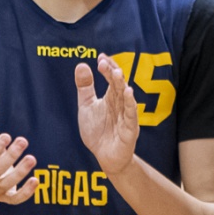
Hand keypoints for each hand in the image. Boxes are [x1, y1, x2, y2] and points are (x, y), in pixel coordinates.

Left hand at [74, 56, 140, 178]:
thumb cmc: (98, 131)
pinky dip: (131, 104)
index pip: (112, 78)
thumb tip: (81, 64)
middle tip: (104, 63)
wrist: (104, 156)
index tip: (100, 58)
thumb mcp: (87, 106)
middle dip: (113, 73)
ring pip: (126, 97)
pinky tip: (129, 93)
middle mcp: (121, 104)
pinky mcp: (130, 129)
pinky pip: (131, 115)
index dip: (107, 68)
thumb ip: (85, 87)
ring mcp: (127, 116)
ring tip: (116, 73)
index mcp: (112, 97)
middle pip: (119, 85)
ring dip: (122, 85)